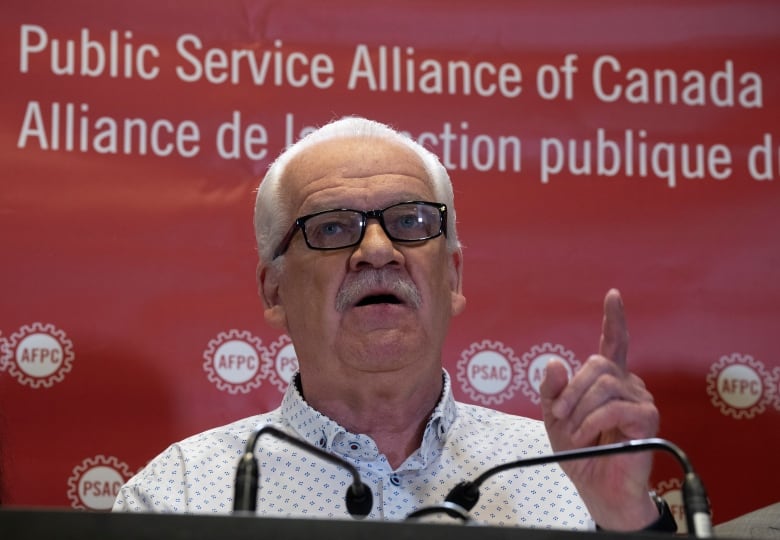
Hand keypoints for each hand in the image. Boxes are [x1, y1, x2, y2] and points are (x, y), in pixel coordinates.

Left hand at [539, 289, 659, 530]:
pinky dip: (592, 422)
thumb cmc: (581, 453)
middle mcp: (627, 384)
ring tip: (574, 433)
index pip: (613, 343)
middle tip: (559, 417)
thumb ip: (552, 390)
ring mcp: (640, 400)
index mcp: (606, 381)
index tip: (613, 296)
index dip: (614, 319)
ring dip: (579, 410)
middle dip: (571, 391)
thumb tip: (556, 362)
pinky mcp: (647, 418)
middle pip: (596, 364)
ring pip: (602, 384)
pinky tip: (587, 437)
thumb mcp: (555, 418)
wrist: (598, 488)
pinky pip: (613, 407)